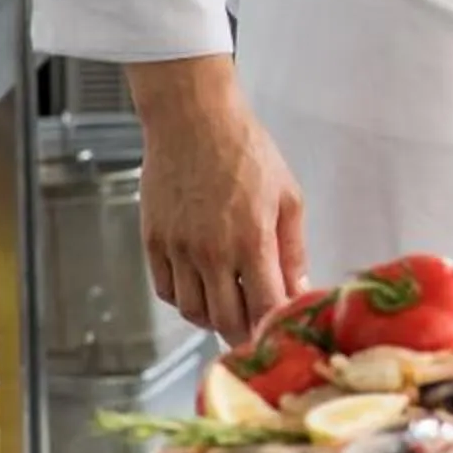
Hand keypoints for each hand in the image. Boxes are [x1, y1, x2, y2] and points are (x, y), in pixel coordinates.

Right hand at [124, 56, 308, 346]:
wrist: (193, 120)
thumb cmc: (246, 151)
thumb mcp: (288, 195)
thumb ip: (293, 249)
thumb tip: (299, 289)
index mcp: (251, 240)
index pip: (264, 307)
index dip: (274, 328)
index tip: (282, 332)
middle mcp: (211, 252)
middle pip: (226, 319)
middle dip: (245, 332)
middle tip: (257, 330)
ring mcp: (178, 249)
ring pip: (194, 311)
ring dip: (214, 319)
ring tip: (232, 310)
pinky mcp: (153, 242)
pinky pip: (167, 291)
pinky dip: (185, 300)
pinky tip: (203, 290)